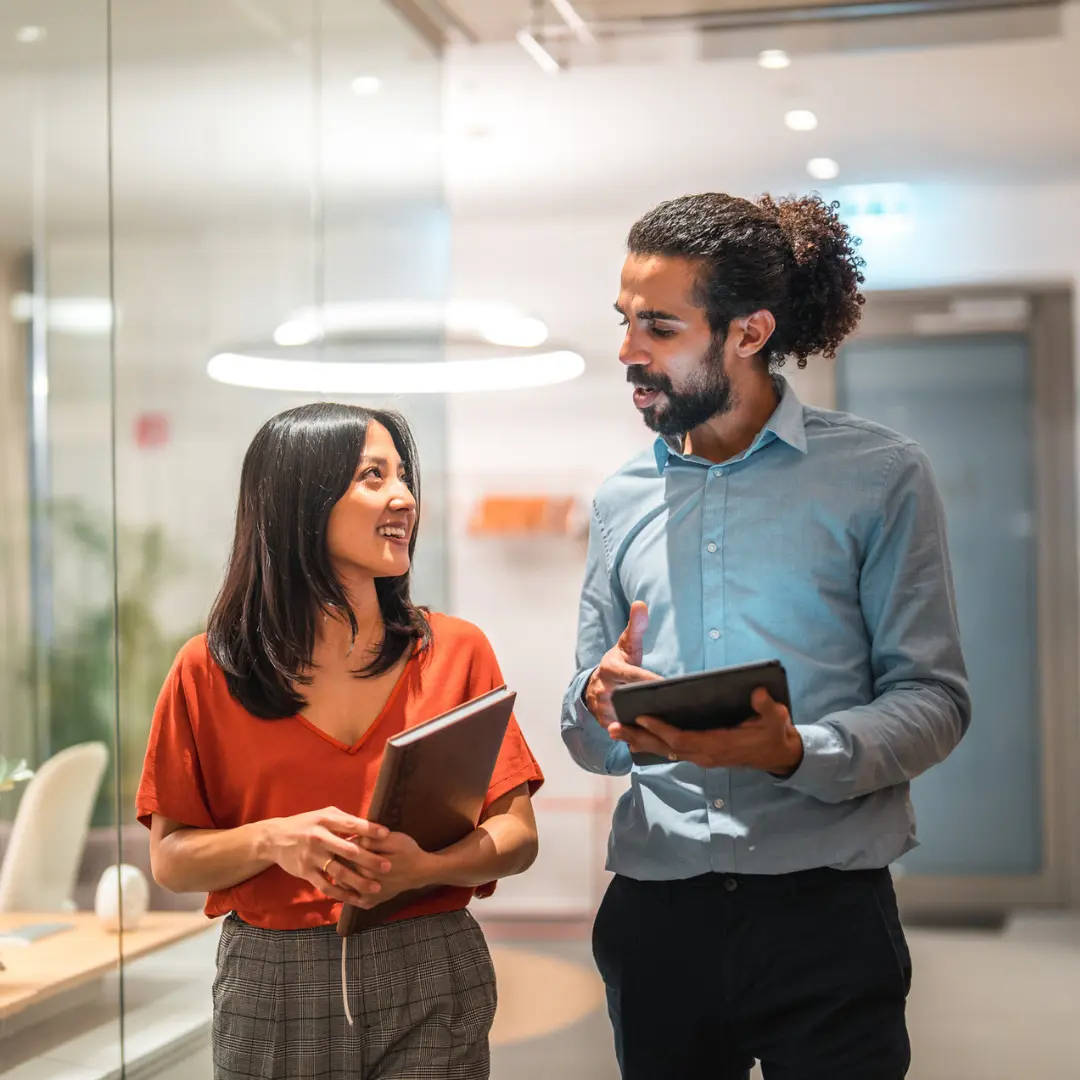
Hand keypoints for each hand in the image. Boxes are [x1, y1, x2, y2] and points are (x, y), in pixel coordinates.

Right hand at [262, 807, 390, 905]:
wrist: (275, 838)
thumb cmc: (306, 824)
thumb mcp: (324, 815)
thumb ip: (344, 820)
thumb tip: (370, 825)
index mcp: (325, 820)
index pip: (351, 825)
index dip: (370, 829)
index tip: (387, 834)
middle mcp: (319, 838)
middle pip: (348, 851)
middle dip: (369, 859)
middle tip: (388, 866)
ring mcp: (312, 857)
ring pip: (339, 872)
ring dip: (359, 881)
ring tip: (376, 887)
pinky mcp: (306, 872)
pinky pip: (326, 886)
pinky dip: (341, 893)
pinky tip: (355, 898)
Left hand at [345, 831, 437, 909]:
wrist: (421, 872)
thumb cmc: (408, 852)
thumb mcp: (394, 839)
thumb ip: (374, 839)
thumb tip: (354, 839)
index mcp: (371, 867)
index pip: (347, 855)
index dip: (344, 844)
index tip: (343, 838)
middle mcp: (367, 884)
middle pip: (343, 870)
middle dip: (339, 858)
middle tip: (338, 848)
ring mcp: (367, 897)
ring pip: (343, 884)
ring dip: (338, 873)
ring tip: (339, 862)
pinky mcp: (369, 903)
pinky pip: (349, 898)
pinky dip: (343, 890)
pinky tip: (343, 879)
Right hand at [585, 601, 659, 728]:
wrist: (594, 684)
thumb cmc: (618, 663)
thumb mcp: (626, 645)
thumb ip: (636, 626)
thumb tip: (641, 603)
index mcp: (610, 668)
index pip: (632, 675)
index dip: (648, 679)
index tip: (666, 682)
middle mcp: (603, 689)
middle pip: (629, 698)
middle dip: (648, 702)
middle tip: (672, 706)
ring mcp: (602, 708)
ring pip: (625, 716)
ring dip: (644, 721)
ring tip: (667, 724)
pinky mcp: (604, 722)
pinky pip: (622, 730)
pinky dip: (637, 734)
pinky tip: (655, 736)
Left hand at [610, 688, 804, 775]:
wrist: (778, 753)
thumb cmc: (774, 733)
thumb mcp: (776, 718)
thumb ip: (766, 707)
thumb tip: (757, 692)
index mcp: (718, 746)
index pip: (683, 740)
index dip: (662, 730)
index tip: (642, 717)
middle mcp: (705, 755)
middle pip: (666, 747)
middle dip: (639, 737)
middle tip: (613, 727)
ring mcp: (701, 757)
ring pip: (664, 750)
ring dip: (639, 741)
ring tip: (614, 731)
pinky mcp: (700, 754)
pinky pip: (670, 750)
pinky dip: (651, 743)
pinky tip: (635, 736)